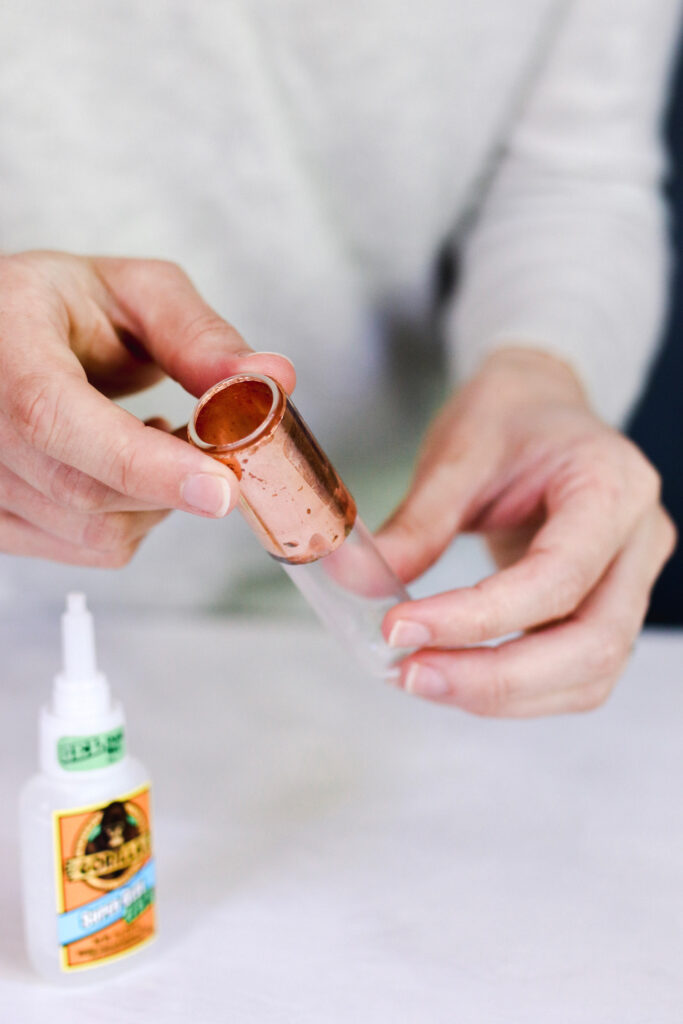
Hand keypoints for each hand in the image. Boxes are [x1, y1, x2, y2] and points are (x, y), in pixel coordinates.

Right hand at [0, 251, 294, 565]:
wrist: (3, 337)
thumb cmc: (60, 308)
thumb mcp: (134, 292)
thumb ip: (199, 335)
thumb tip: (270, 379)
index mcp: (3, 348)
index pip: (55, 419)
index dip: (144, 463)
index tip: (219, 486)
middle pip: (84, 492)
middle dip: (173, 479)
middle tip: (205, 438)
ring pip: (94, 533)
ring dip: (155, 500)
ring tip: (152, 437)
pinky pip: (86, 550)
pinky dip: (131, 519)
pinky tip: (121, 470)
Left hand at [377, 348, 675, 715]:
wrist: (542, 405)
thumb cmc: (510, 416)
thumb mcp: (458, 452)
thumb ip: (416, 524)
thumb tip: (354, 583)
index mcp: (611, 486)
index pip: (556, 577)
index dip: (477, 617)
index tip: (401, 630)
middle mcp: (639, 540)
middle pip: (592, 646)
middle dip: (495, 679)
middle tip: (410, 675)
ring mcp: (633, 579)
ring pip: (590, 675)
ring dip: (504, 695)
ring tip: (422, 679)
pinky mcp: (610, 606)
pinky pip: (576, 672)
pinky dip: (516, 689)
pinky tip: (457, 674)